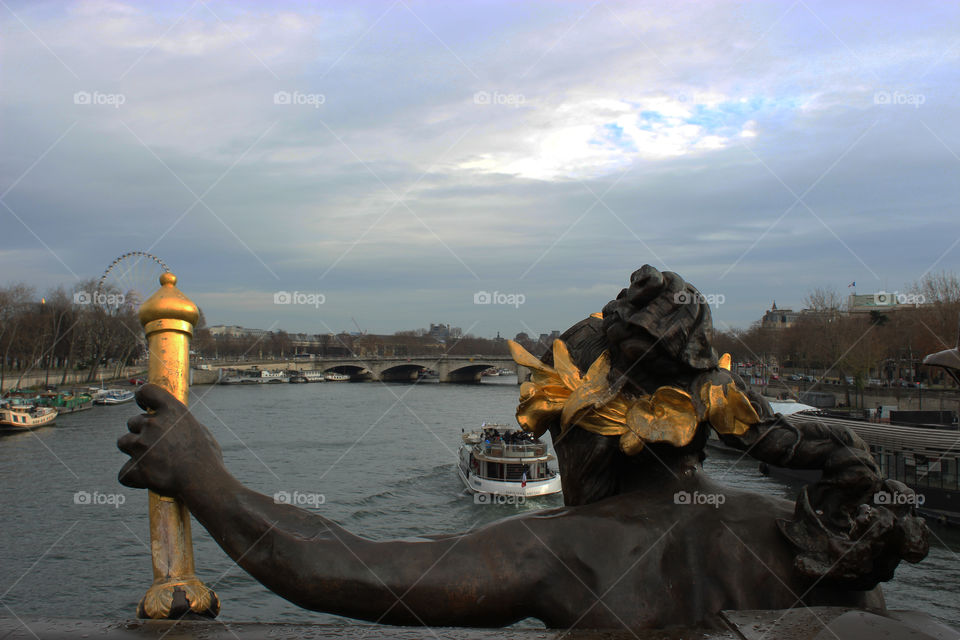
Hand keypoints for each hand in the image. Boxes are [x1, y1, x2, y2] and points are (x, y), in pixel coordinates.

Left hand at [118, 383, 223, 498]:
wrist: (205, 483)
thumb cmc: (208, 459)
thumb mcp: (201, 431)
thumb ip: (181, 423)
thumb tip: (172, 422)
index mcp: (173, 411)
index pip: (147, 390)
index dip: (142, 396)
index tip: (142, 403)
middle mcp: (154, 424)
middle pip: (132, 421)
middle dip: (140, 432)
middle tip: (155, 445)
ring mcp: (142, 446)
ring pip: (123, 442)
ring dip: (133, 450)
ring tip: (150, 460)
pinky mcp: (135, 468)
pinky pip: (124, 471)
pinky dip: (133, 476)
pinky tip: (146, 479)